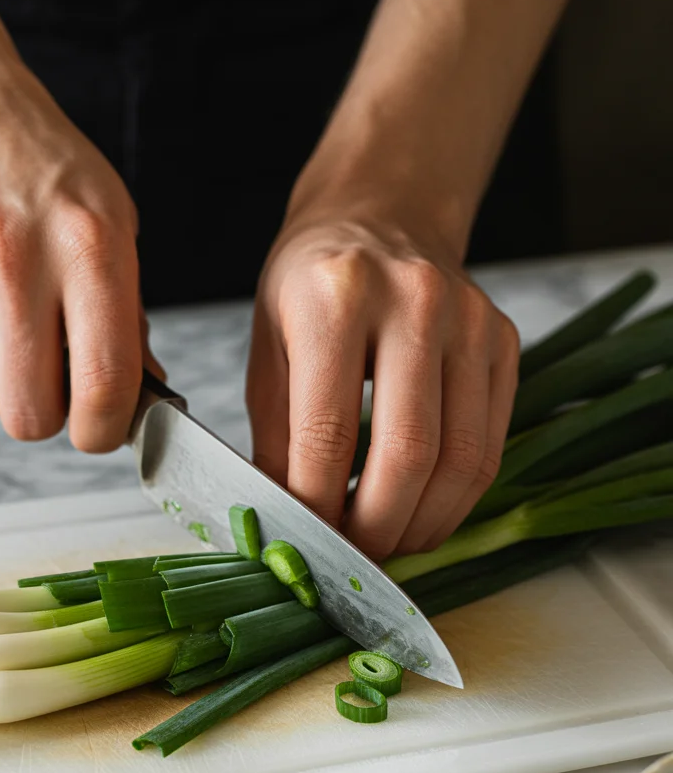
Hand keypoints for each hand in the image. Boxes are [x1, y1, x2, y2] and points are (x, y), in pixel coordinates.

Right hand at [0, 45, 161, 449]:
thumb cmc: (44, 169)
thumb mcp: (113, 223)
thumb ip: (128, 315)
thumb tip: (136, 399)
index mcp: (88, 246)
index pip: (103, 386)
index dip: (105, 431)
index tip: (103, 429)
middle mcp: (14, 261)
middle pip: (29, 416)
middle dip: (48, 414)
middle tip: (55, 378)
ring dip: (4, 377)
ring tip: (12, 317)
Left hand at [247, 200, 519, 558]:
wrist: (380, 214)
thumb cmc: (311, 284)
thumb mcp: (268, 348)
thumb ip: (275, 436)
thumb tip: (284, 520)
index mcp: (336, 297)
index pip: (327, 432)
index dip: (316, 506)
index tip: (305, 544)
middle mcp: (414, 302)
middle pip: (408, 454)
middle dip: (376, 529)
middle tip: (352, 558)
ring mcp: (471, 321)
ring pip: (460, 461)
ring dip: (422, 525)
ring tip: (388, 545)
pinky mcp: (505, 342)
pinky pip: (490, 446)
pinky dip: (456, 499)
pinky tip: (421, 512)